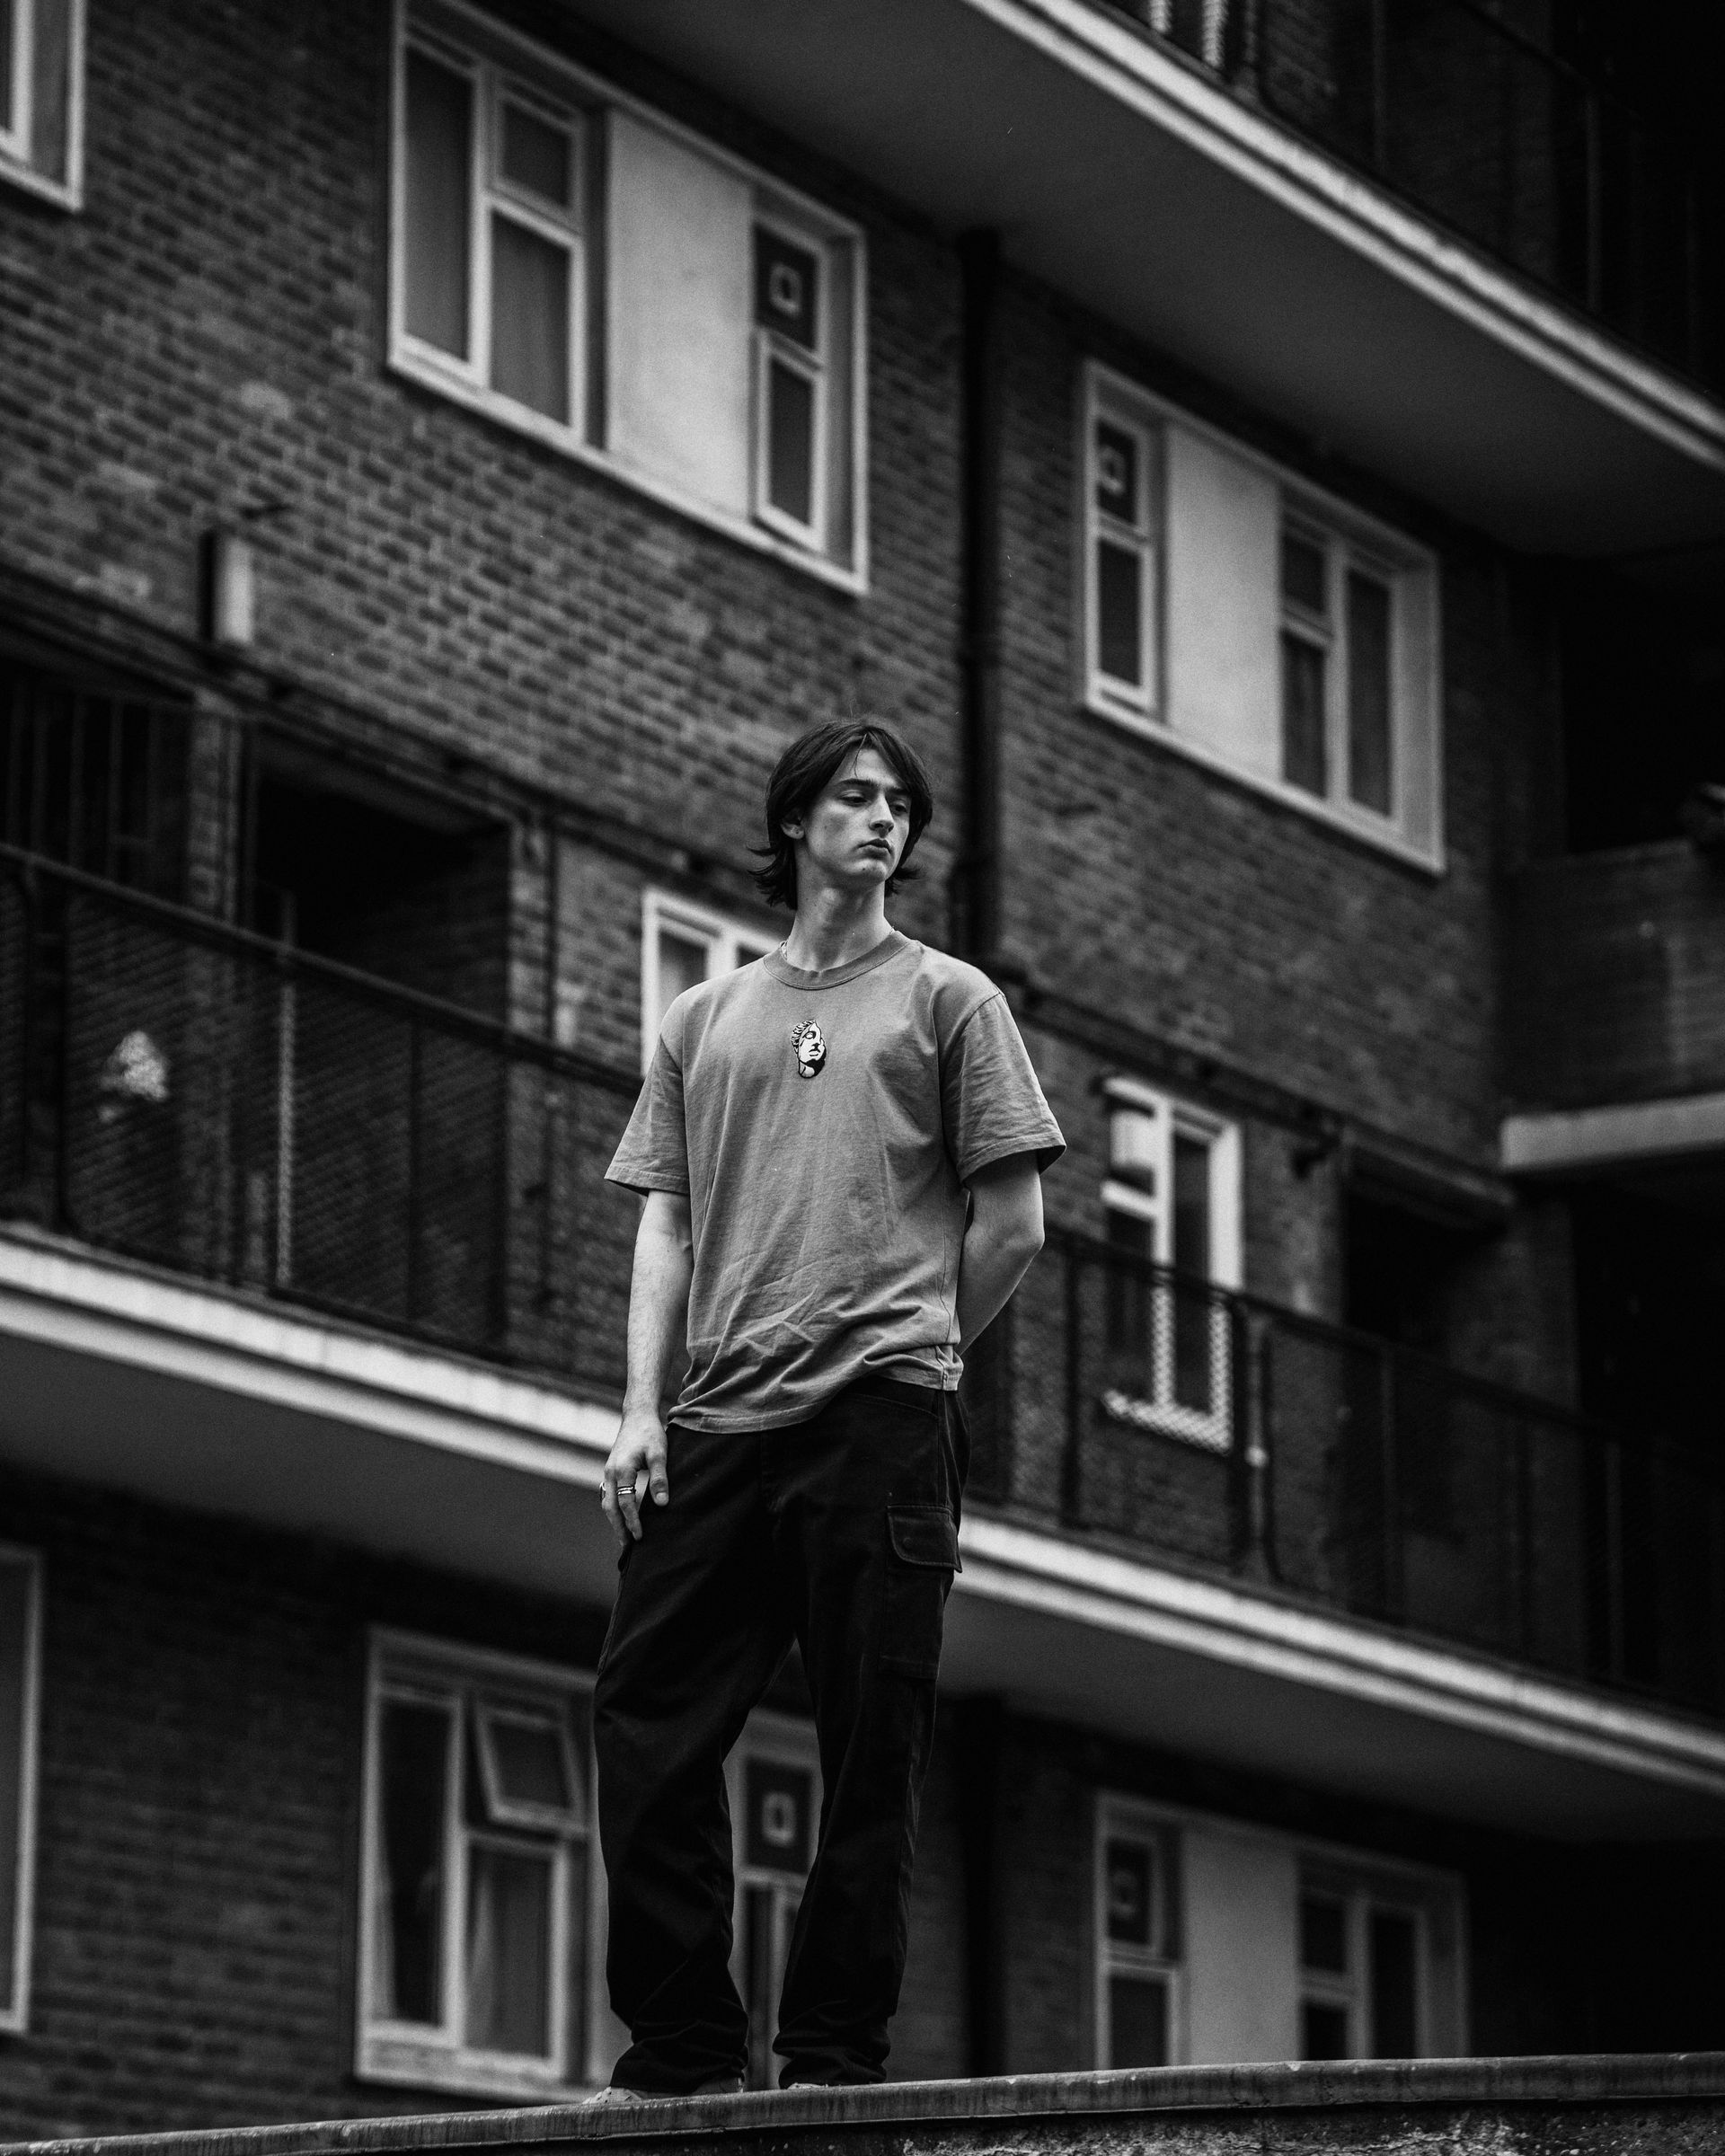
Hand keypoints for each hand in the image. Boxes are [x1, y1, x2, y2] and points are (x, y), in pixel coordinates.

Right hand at [601, 1405, 669, 1548]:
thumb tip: (662, 1504)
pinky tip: (622, 1516)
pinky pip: (608, 1494)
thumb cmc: (650, 1433)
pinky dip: (613, 1508)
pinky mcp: (611, 1470)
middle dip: (618, 1527)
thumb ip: (659, 1479)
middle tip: (627, 1546)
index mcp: (621, 1470)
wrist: (637, 1416)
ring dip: (614, 1520)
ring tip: (623, 1536)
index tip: (640, 1536)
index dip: (632, 1522)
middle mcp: (610, 1472)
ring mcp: (608, 1471)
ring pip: (607, 1501)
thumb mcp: (659, 1454)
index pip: (626, 1503)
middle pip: (610, 1507)